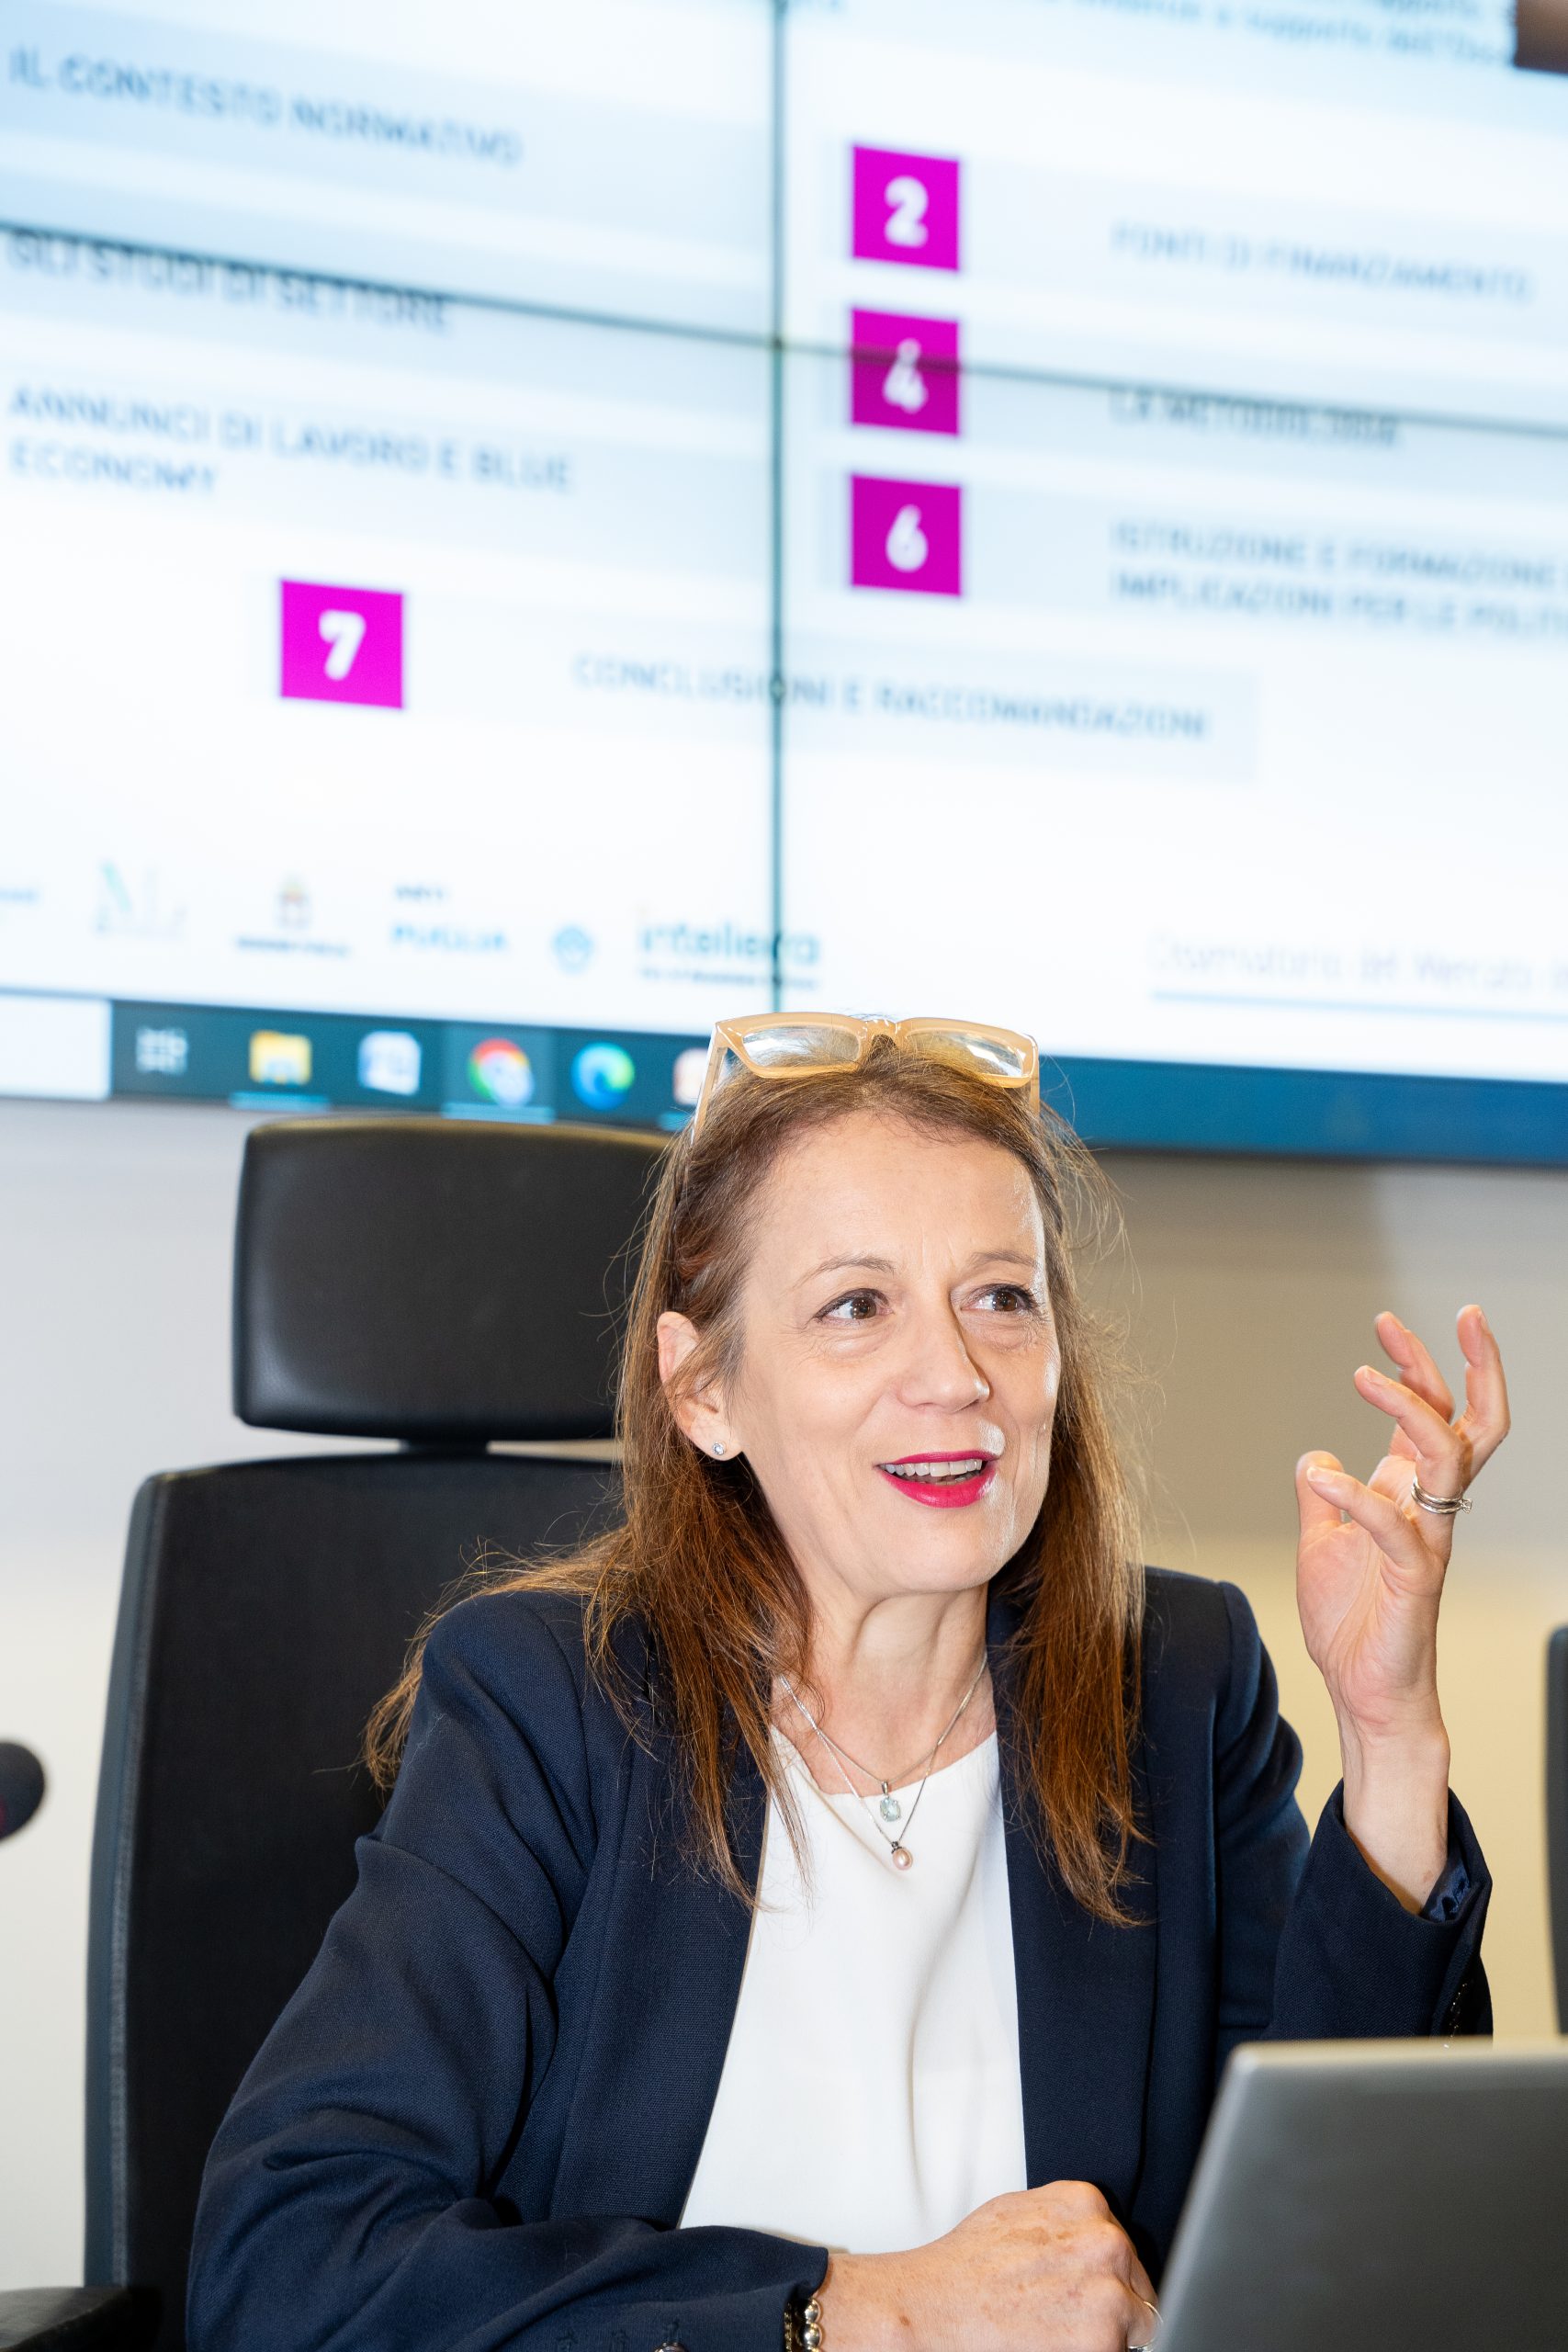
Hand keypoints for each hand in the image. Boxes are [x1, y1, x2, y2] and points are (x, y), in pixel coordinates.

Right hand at [816, 2180, 1158, 2351]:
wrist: (936, 2307)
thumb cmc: (968, 2266)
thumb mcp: (1021, 2211)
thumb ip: (1066, 2218)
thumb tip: (1094, 2233)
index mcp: (1086, 2203)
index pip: (1122, 2241)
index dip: (1106, 2270)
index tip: (1088, 2287)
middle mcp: (1106, 2243)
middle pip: (1136, 2280)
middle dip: (1112, 2300)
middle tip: (1068, 2314)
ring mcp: (1109, 2293)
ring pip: (1136, 2322)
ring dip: (1110, 2331)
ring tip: (1060, 2329)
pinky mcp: (1104, 2342)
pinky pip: (1120, 2350)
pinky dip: (1097, 2350)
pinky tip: (1060, 2343)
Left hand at [1294, 1304, 1508, 1903]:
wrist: (1362, 1691)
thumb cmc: (1354, 1622)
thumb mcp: (1321, 1542)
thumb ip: (1322, 1496)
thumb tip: (1317, 1455)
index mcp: (1408, 1493)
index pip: (1434, 1413)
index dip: (1420, 1365)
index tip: (1389, 1323)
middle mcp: (1428, 1509)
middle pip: (1472, 1423)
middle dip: (1474, 1366)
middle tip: (1463, 1316)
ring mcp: (1426, 1542)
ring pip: (1449, 1459)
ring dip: (1409, 1410)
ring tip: (1364, 1374)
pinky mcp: (1414, 1581)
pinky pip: (1395, 1528)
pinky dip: (1355, 1496)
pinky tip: (1321, 1477)